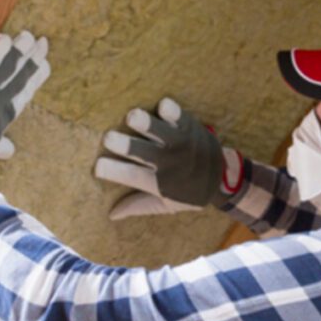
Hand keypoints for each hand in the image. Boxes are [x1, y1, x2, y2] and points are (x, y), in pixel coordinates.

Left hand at [0, 30, 49, 165]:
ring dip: (18, 51)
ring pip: (5, 67)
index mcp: (3, 117)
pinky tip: (5, 38)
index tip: (45, 65)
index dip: (36, 77)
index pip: (24, 92)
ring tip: (28, 36)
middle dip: (31, 58)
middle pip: (19, 76)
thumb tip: (10, 150)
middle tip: (42, 42)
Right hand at [94, 98, 242, 219]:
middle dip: (127, 145)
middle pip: (145, 153)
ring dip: (148, 124)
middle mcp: (170, 162)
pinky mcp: (188, 126)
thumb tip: (111, 214)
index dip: (116, 172)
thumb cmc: (187, 191)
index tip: (98, 166)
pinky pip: (180, 116)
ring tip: (133, 116)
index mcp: (161, 183)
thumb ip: (138, 206)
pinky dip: (172, 111)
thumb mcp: (166, 204)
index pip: (134, 177)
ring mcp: (181, 143)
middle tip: (108, 138)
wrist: (222, 176)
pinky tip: (162, 106)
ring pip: (163, 132)